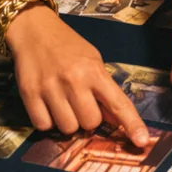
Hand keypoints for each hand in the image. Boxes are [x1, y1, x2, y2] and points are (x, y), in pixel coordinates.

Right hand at [4, 6, 149, 147]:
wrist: (34, 30)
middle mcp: (74, 80)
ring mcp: (50, 88)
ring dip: (67, 121)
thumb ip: (104, 90)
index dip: (132, 124)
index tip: (142, 141)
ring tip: (63, 102)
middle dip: (88, 118)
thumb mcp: (93, 61)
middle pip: (90, 123)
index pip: (118, 103)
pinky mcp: (29, 94)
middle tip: (80, 102)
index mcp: (94, 71)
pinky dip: (47, 121)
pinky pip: (43, 126)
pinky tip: (47, 105)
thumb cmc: (68, 46)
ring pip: (68, 128)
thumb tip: (116, 120)